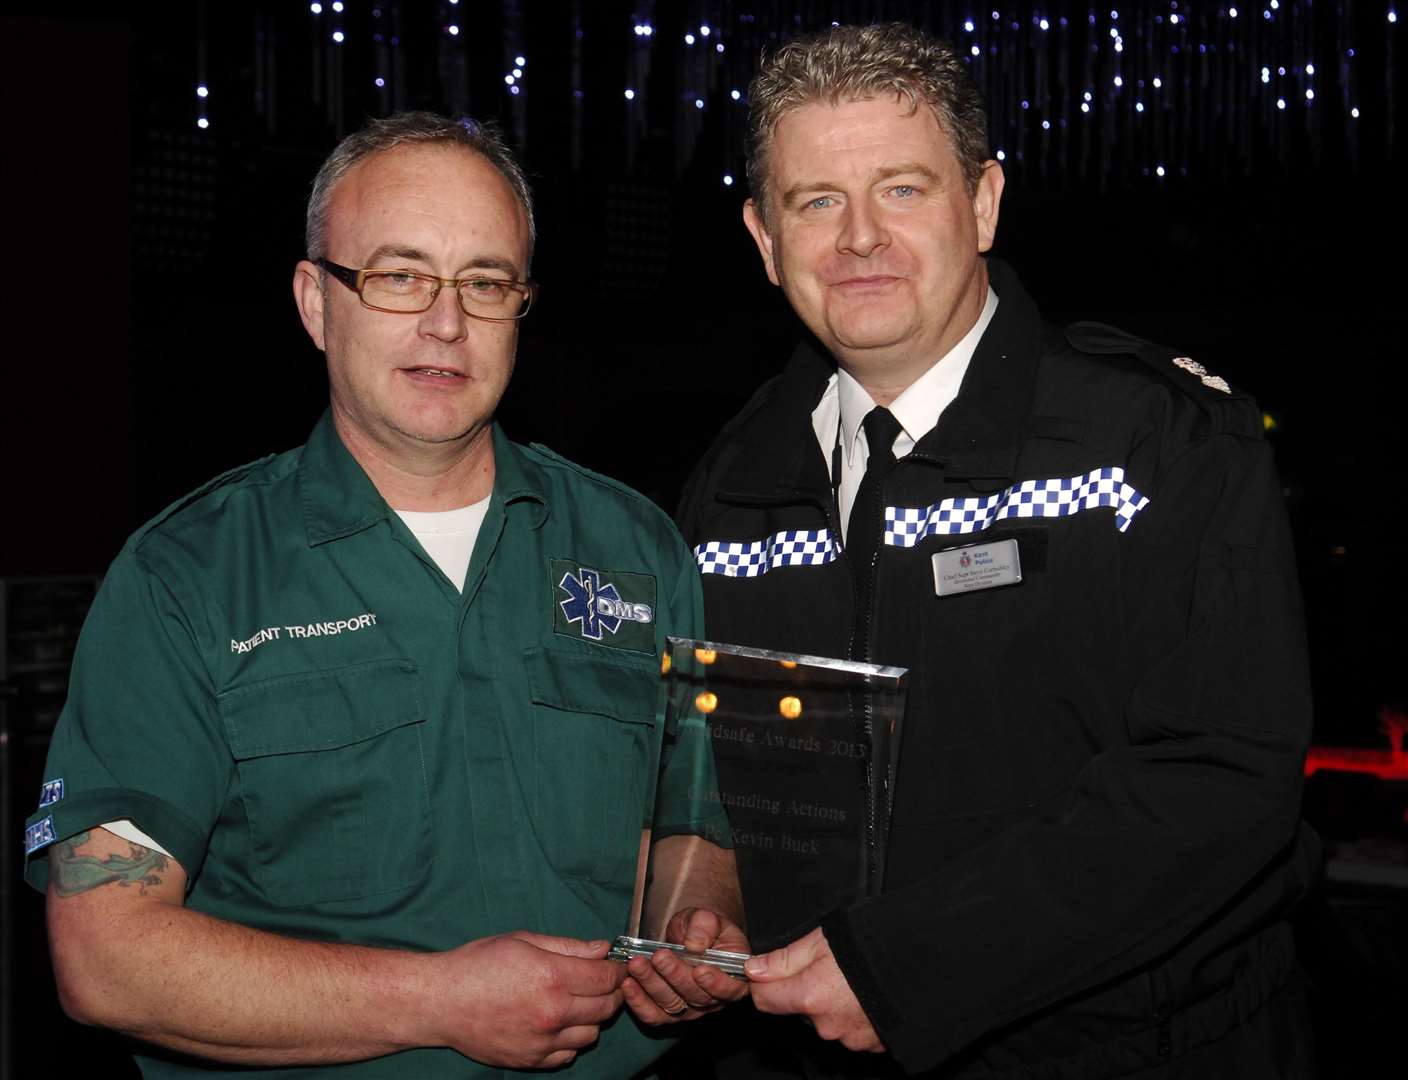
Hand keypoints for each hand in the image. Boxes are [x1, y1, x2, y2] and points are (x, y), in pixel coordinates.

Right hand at [431, 931, 625, 1067]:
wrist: (441, 1002)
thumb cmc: (478, 964)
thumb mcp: (524, 941)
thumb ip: (568, 946)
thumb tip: (603, 949)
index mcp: (552, 977)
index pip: (606, 977)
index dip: (617, 970)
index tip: (617, 966)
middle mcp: (553, 1013)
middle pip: (606, 1007)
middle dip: (612, 993)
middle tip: (604, 983)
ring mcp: (543, 1041)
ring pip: (592, 1034)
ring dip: (593, 1018)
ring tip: (579, 1003)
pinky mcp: (530, 1061)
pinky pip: (568, 1056)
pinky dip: (571, 1041)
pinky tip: (559, 1025)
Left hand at [623, 907, 750, 1024]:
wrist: (687, 935)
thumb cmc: (702, 928)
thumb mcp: (706, 918)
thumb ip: (705, 925)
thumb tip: (695, 944)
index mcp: (733, 977)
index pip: (730, 988)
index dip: (716, 982)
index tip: (700, 969)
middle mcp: (714, 999)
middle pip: (696, 996)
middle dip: (675, 975)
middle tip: (659, 957)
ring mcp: (690, 1009)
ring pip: (672, 1004)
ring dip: (652, 984)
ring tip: (637, 964)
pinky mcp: (667, 1014)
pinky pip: (653, 1015)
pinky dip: (639, 1002)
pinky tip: (628, 984)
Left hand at [745, 927, 884, 1052]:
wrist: (923, 962)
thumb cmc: (874, 946)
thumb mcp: (822, 940)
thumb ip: (784, 958)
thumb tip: (754, 968)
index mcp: (809, 995)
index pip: (764, 1000)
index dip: (765, 983)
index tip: (771, 972)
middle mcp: (826, 1024)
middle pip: (798, 1009)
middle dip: (805, 990)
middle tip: (828, 967)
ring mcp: (849, 1038)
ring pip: (825, 1020)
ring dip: (832, 1003)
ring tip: (854, 979)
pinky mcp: (871, 1044)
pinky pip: (851, 1029)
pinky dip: (854, 1014)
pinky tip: (867, 994)